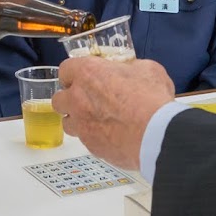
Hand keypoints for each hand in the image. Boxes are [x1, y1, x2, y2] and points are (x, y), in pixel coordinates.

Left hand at [54, 57, 174, 169]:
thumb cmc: (151, 100)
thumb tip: (133, 72)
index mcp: (88, 74)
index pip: (65, 70)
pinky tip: (111, 135)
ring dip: (78, 120)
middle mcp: (78, 99)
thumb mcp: (147, 70)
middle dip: (70, 99)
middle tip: (87, 99)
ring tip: (97, 119)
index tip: (83, 76)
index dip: (74, 73)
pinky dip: (94, 137)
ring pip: (68, 123)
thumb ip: (132, 68)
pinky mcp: (91, 146)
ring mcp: (82, 125)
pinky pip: (85, 140)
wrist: (156, 134)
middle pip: (59, 99)